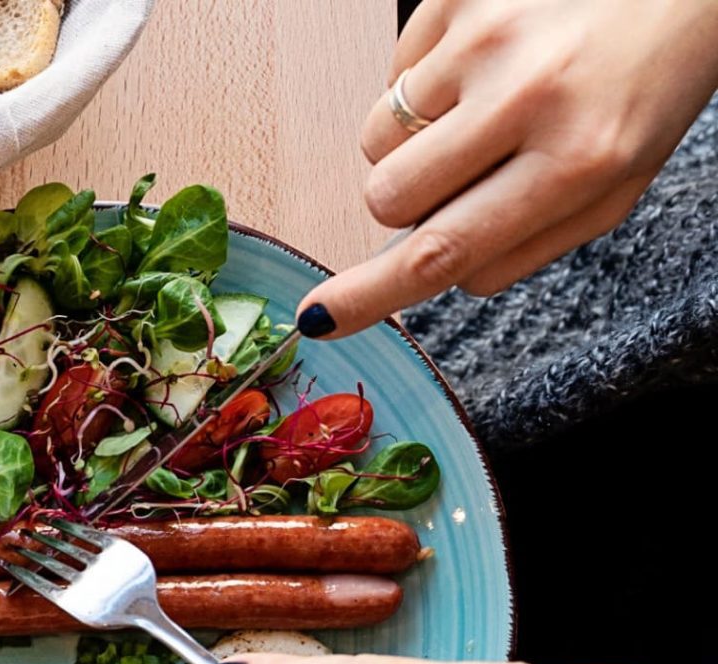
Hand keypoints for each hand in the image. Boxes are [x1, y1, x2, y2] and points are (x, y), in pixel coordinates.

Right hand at [294, 0, 717, 338]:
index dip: (371, 293)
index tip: (320, 317)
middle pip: (389, 194)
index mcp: (581, 159)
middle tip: (468, 169)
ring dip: (419, 136)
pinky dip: (431, 78)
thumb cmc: (652, 79)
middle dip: (409, 198)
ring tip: (490, 102)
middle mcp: (528, 95)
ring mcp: (485, 38)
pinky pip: (395, 70)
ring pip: (380, 136)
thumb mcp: (618, 180)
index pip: (444, 248)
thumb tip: (430, 275)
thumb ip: (526, 239)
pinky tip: (489, 59)